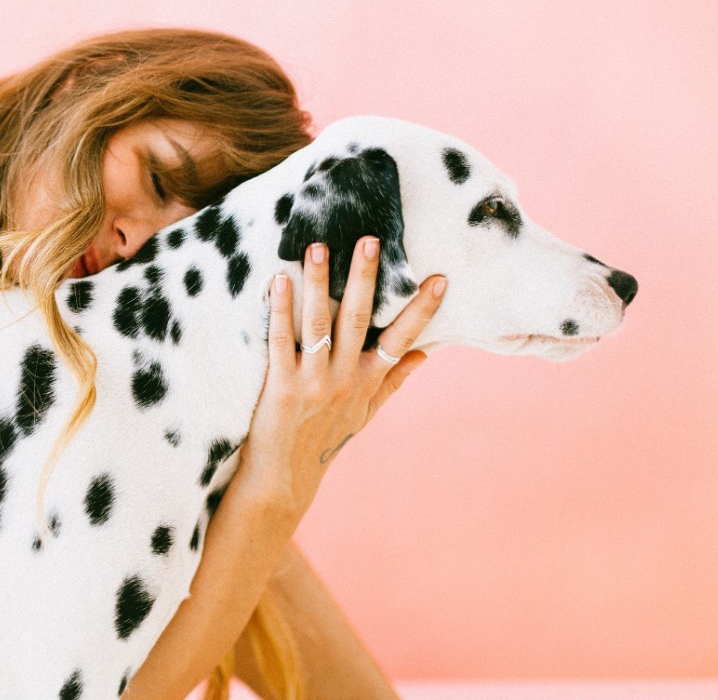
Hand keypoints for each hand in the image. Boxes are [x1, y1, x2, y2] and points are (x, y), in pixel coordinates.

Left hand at [238, 238, 445, 516]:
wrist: (285, 478)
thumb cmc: (324, 440)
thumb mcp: (365, 413)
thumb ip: (392, 381)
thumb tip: (423, 353)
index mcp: (368, 381)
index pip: (402, 338)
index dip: (422, 309)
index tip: (440, 278)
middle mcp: (345, 378)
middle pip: (358, 320)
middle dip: (366, 279)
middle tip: (368, 239)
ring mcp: (313, 382)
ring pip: (319, 324)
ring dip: (319, 284)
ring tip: (317, 247)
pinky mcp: (280, 386)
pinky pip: (280, 341)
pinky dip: (279, 310)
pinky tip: (277, 281)